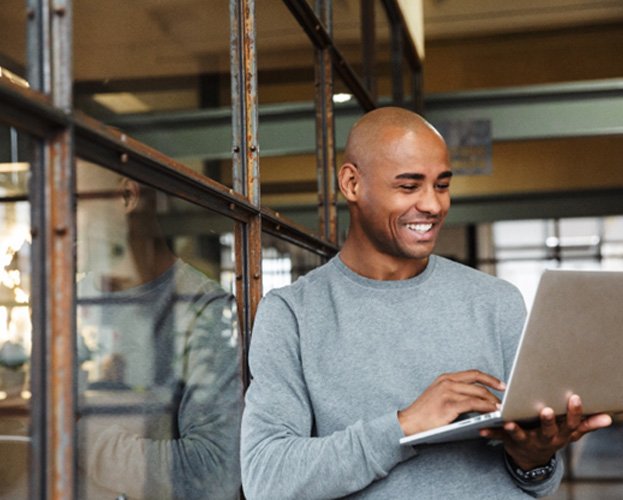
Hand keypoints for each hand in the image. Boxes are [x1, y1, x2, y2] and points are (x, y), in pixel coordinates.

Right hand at [398, 369, 505, 435]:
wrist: (409, 422)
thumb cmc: (424, 412)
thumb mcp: (438, 394)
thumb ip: (454, 391)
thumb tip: (475, 396)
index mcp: (445, 378)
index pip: (473, 374)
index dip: (489, 378)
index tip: (501, 384)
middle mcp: (447, 382)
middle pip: (478, 383)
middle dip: (494, 391)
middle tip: (505, 400)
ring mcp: (447, 392)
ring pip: (478, 393)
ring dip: (492, 401)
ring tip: (501, 408)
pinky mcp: (448, 405)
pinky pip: (473, 404)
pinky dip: (485, 407)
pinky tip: (492, 412)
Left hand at [481, 394, 612, 469]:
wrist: (531, 457)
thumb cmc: (552, 436)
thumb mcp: (570, 432)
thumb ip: (587, 424)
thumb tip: (609, 418)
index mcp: (560, 434)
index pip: (570, 423)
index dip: (573, 411)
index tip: (574, 397)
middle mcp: (545, 439)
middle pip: (548, 431)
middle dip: (548, 421)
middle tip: (547, 410)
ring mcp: (527, 441)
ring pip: (522, 436)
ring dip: (515, 430)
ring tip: (508, 422)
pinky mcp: (510, 442)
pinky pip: (499, 438)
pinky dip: (491, 433)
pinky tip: (482, 429)